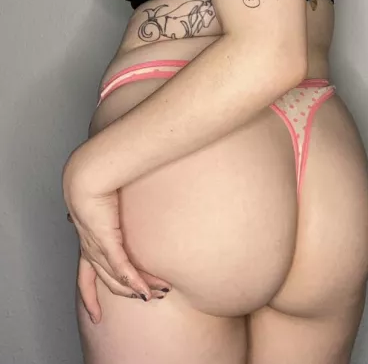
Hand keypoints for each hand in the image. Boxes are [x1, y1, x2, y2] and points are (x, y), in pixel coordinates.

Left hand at [63, 156, 171, 323]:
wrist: (89, 173)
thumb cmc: (97, 180)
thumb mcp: (106, 199)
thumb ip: (113, 206)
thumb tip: (115, 201)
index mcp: (86, 240)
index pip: (85, 278)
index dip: (90, 298)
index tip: (96, 316)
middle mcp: (89, 248)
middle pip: (108, 281)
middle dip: (129, 293)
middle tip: (150, 297)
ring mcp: (96, 247)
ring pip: (118, 278)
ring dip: (140, 287)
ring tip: (159, 291)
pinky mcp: (107, 241)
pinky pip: (122, 268)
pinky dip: (136, 281)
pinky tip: (147, 289)